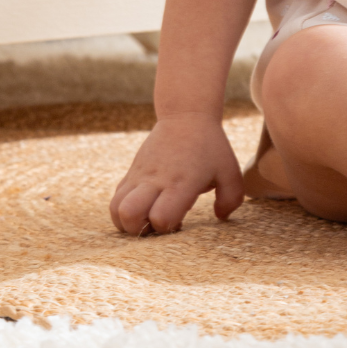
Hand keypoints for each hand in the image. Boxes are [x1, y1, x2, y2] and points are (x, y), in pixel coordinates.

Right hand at [109, 112, 243, 235]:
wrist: (186, 116)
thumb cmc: (210, 146)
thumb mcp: (230, 170)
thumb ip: (231, 198)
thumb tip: (220, 217)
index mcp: (181, 182)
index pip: (161, 217)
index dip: (167, 228)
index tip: (179, 223)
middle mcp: (156, 180)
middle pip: (130, 215)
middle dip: (140, 230)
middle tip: (157, 225)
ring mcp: (140, 176)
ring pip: (116, 209)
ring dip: (128, 223)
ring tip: (147, 219)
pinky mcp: (131, 173)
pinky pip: (115, 199)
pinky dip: (123, 212)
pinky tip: (143, 208)